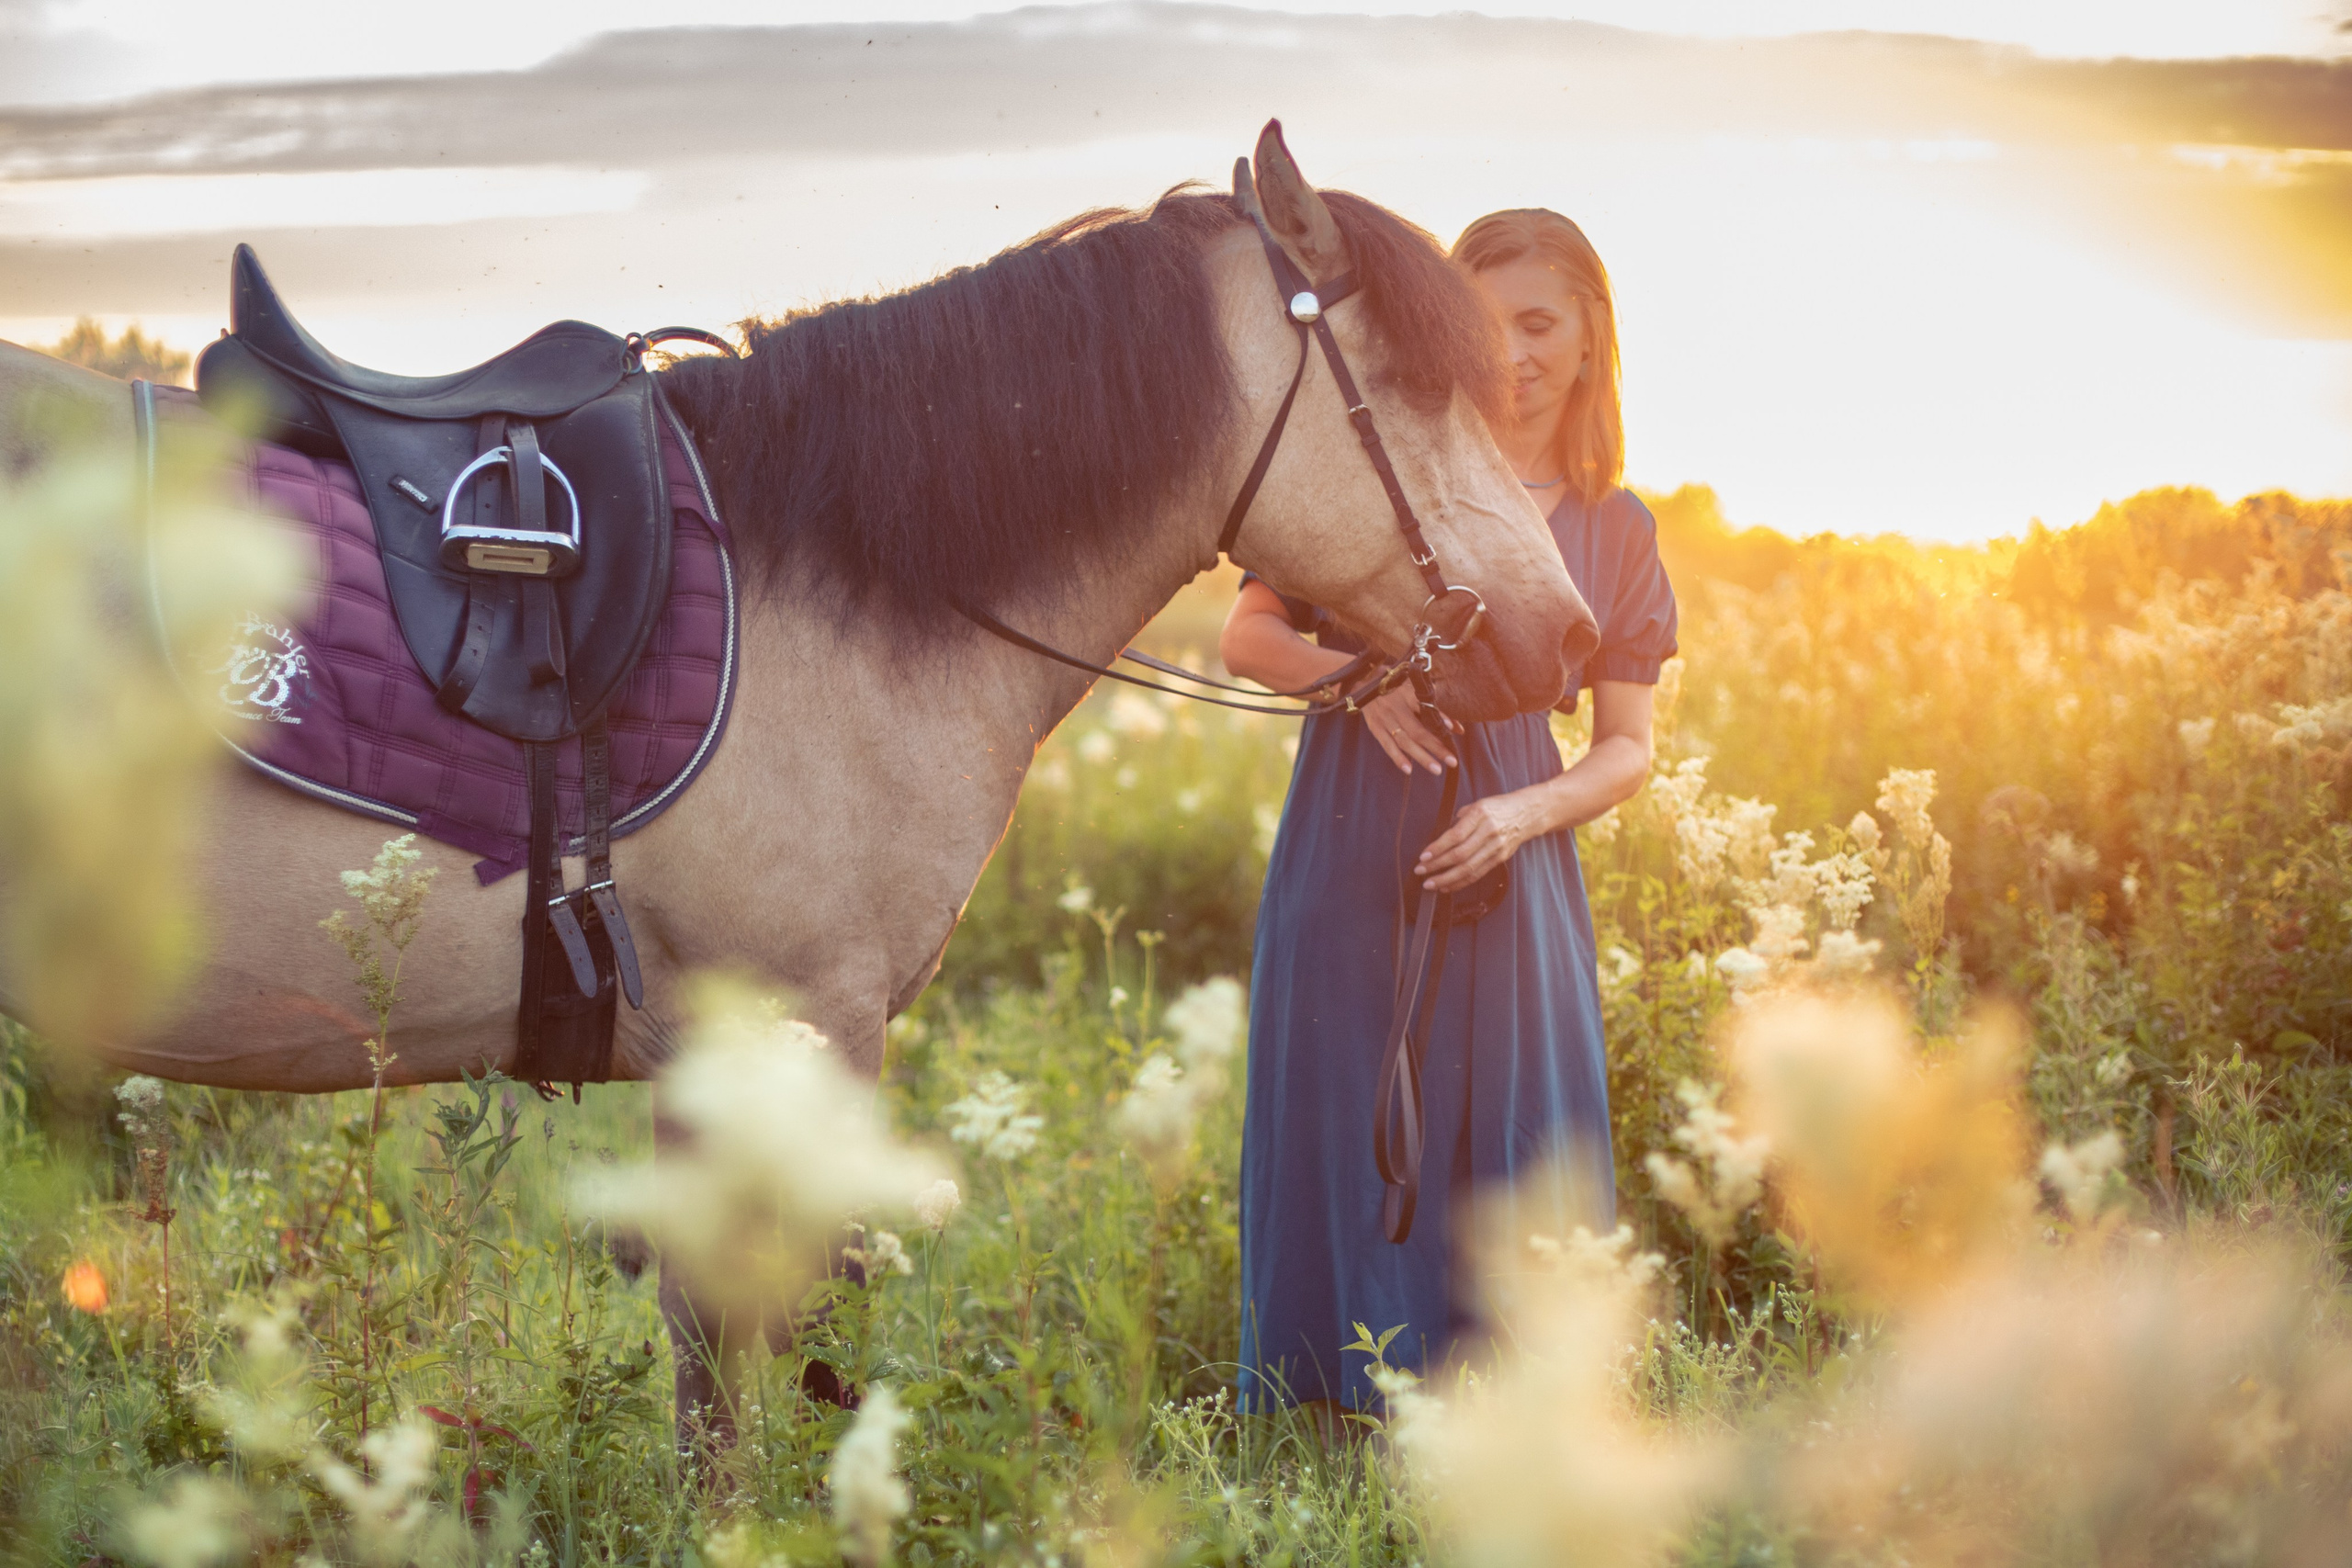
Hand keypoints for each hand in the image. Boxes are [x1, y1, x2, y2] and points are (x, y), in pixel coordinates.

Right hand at [1358, 684, 1455, 774]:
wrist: (1364, 681)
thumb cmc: (1395, 685)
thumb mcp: (1414, 688)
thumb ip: (1435, 706)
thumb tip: (1458, 728)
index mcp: (1407, 694)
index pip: (1426, 707)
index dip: (1439, 717)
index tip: (1453, 729)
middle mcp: (1396, 708)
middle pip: (1417, 731)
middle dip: (1436, 747)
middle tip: (1452, 760)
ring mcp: (1385, 719)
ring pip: (1404, 741)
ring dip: (1421, 756)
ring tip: (1436, 769)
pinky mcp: (1375, 728)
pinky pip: (1387, 745)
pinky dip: (1397, 758)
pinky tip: (1408, 769)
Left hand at [1416, 788, 1547, 891]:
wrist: (1527, 813)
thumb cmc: (1498, 807)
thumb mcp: (1477, 804)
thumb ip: (1459, 820)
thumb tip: (1441, 838)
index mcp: (1480, 814)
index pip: (1455, 835)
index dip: (1437, 848)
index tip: (1423, 857)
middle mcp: (1489, 832)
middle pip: (1460, 855)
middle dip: (1437, 866)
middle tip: (1420, 872)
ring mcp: (1496, 847)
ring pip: (1468, 868)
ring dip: (1447, 879)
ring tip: (1430, 884)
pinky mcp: (1500, 858)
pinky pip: (1477, 874)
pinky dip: (1461, 882)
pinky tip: (1447, 885)